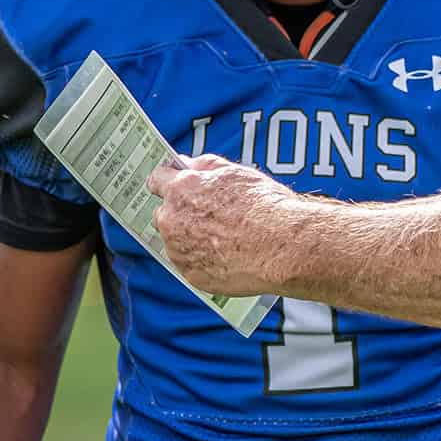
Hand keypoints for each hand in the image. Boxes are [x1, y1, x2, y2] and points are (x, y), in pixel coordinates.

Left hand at [147, 154, 294, 295]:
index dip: (167, 181)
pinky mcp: (192, 276)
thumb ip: (206, 166)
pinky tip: (228, 256)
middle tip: (208, 216)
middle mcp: (173, 221)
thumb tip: (190, 164)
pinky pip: (191, 266)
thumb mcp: (237, 173)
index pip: (157, 180)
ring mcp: (180, 251)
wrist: (284, 246)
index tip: (173, 184)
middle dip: (179, 214)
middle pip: (163, 215)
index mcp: (181, 190)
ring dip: (191, 240)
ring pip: (176, 243)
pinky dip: (203, 261)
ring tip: (225, 239)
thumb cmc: (266, 208)